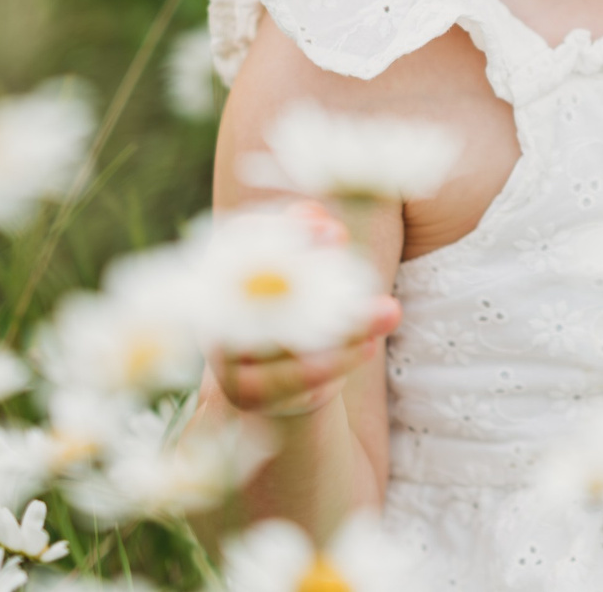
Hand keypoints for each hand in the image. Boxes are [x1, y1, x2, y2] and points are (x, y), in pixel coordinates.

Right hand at [209, 197, 402, 419]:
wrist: (275, 380)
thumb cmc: (293, 311)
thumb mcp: (303, 274)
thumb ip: (307, 243)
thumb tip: (312, 211)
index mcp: (221, 271)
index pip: (240, 238)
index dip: (286, 231)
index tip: (334, 231)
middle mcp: (213, 312)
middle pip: (268, 290)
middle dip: (325, 279)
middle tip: (371, 267)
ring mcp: (224, 356)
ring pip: (284, 339)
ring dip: (343, 326)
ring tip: (388, 312)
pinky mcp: (245, 392)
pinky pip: (291, 377)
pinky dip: (335, 361)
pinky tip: (368, 346)